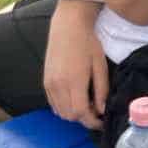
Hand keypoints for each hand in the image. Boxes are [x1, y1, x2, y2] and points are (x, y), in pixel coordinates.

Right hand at [43, 0, 108, 127]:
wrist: (68, 26)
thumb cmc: (88, 43)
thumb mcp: (100, 65)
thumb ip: (101, 90)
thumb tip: (102, 110)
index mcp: (73, 81)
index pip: (80, 113)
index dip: (92, 122)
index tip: (102, 122)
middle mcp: (58, 85)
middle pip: (69, 116)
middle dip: (84, 118)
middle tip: (96, 109)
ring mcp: (49, 83)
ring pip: (60, 112)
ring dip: (73, 113)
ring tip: (86, 103)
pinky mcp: (45, 81)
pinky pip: (53, 103)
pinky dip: (64, 107)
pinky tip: (75, 97)